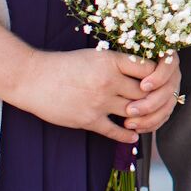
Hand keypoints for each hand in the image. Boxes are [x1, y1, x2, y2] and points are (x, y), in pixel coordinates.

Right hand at [3, 48, 152, 143]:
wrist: (32, 78)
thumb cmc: (64, 65)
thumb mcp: (95, 56)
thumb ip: (119, 64)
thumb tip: (144, 71)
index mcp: (111, 61)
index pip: (149, 69)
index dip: (158, 76)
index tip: (159, 81)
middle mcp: (108, 81)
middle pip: (145, 93)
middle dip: (154, 99)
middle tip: (158, 103)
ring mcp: (99, 101)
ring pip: (134, 113)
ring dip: (143, 118)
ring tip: (146, 119)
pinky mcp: (88, 119)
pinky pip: (115, 131)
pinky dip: (127, 135)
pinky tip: (133, 135)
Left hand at [122, 54, 181, 133]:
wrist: (110, 73)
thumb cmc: (115, 62)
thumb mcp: (122, 58)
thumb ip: (132, 61)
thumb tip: (134, 72)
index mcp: (165, 57)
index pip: (169, 65)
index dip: (159, 77)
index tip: (143, 86)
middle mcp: (171, 73)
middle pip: (169, 89)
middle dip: (150, 103)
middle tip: (130, 110)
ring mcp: (170, 90)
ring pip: (167, 106)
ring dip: (149, 117)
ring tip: (129, 123)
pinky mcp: (166, 105)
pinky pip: (163, 117)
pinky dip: (151, 124)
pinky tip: (137, 128)